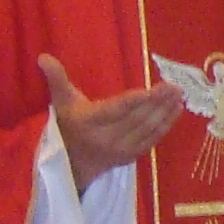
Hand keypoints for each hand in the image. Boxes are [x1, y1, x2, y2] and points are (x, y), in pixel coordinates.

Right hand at [40, 55, 185, 192]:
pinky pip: (152, 140)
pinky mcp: (131, 157)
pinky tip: (177, 110)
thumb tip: (43, 57)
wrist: (71, 166)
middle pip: (136, 119)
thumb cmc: (68, 126)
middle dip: (157, 103)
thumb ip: (56, 78)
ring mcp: (120, 150)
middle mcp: (106, 139)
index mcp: (89, 122)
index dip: (134, 101)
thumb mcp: (61, 102)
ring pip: (147, 130)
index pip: (115, 110)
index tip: (152, 89)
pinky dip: (166, 125)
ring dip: (165, 112)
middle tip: (175, 86)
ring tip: (179, 95)